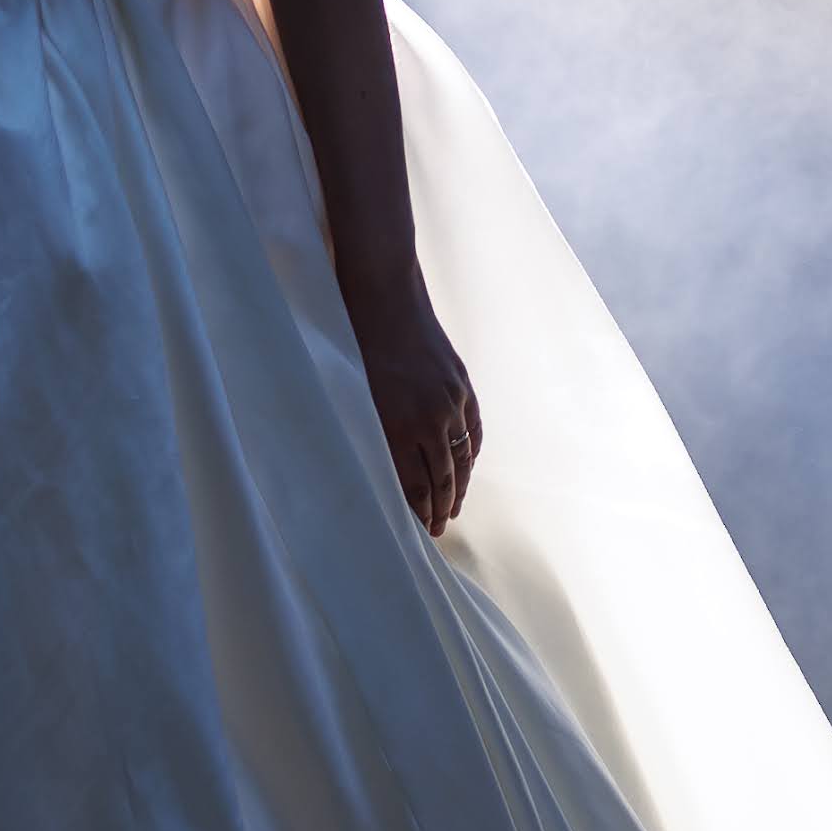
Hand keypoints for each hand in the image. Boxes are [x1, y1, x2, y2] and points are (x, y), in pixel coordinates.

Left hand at [348, 275, 479, 534]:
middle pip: (443, 480)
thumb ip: (375, 439)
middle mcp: (430, 419)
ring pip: (462, 459)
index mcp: (398, 427)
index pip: (416, 488)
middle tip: (437, 530)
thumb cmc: (358, 349)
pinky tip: (466, 468)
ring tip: (453, 508)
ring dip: (459, 487)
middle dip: (441, 509)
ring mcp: (451, 402)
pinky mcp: (463, 386)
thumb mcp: (358, 401)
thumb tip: (385, 477)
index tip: (418, 532)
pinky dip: (471, 455)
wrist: (385, 298)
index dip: (420, 514)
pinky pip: (473, 431)